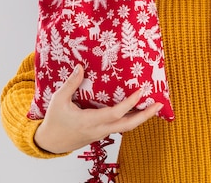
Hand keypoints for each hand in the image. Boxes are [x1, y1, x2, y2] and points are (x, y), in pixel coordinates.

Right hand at [33, 65, 161, 153]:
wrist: (51, 142)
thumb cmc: (54, 121)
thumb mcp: (58, 100)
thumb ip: (70, 84)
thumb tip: (80, 67)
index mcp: (89, 121)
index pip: (115, 114)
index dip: (130, 104)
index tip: (141, 91)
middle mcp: (99, 129)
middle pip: (127, 126)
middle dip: (145, 115)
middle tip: (159, 104)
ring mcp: (102, 133)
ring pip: (126, 127)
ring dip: (141, 117)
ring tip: (154, 105)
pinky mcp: (102, 133)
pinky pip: (120, 126)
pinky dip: (131, 118)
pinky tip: (138, 109)